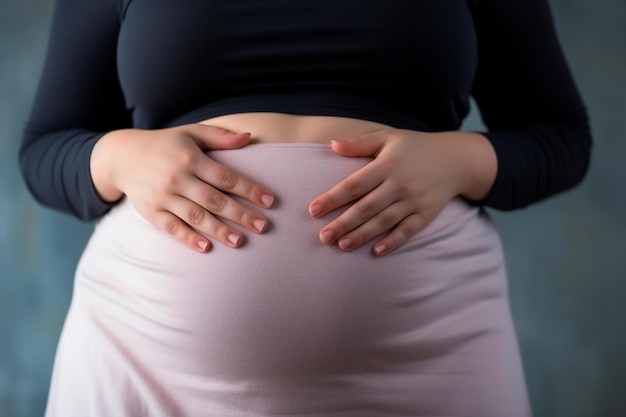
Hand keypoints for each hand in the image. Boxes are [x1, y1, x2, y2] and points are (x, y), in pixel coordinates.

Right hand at [90, 124, 274, 251]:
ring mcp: (163, 196)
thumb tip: (250, 138)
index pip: (226, 176)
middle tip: (263, 226)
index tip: (269, 201)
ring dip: (218, 230)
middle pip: (214, 199)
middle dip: (240, 214)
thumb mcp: (191, 133)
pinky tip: (205, 247)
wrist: (122, 156)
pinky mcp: (151, 212)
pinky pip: (171, 227)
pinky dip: (188, 238)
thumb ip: (220, 137)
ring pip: (195, 216)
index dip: (249, 189)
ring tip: (239, 242)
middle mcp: (178, 177)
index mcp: (191, 157)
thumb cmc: (165, 144)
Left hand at [308, 129, 495, 255]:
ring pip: (384, 221)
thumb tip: (331, 145)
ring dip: (362, 235)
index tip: (313, 210)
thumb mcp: (388, 137)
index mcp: (386, 165)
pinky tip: (377, 251)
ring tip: (342, 246)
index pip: (354, 185)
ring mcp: (414, 201)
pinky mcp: (425, 214)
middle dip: (343, 223)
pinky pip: (408, 230)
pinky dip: (393, 241)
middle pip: (366, 207)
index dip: (333, 198)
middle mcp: (399, 184)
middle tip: (323, 237)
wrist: (456, 159)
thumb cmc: (414, 147)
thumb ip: (359, 143)